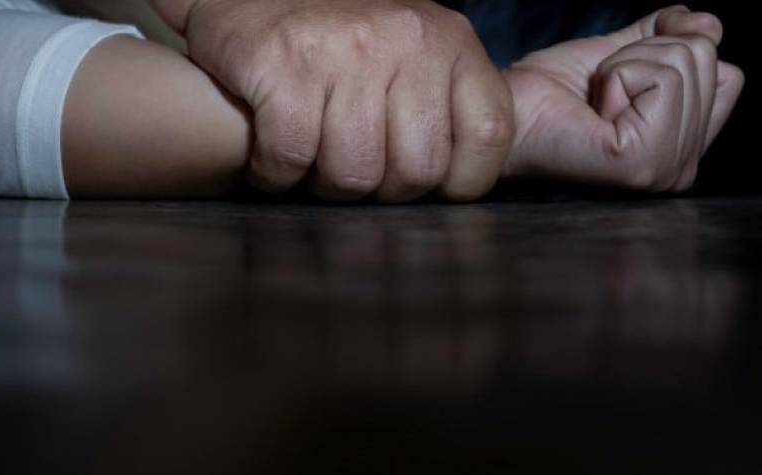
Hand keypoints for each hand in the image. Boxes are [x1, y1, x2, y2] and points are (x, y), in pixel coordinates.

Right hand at [172, 0, 513, 201]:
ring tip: (312, 159)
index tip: (428, 186)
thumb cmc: (336, 45)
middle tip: (353, 169)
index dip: (460, 180)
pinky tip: (271, 155)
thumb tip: (461, 177)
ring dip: (324, 184)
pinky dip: (275, 173)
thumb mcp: (411, 56)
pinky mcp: (284, 64)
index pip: (489, 134)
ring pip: (354, 174)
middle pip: (417, 171)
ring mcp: (345, 49)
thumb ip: (444, 106)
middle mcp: (407, 39)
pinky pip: (291, 158)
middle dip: (380, 191)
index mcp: (450, 41)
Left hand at [502, 5, 744, 190]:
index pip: (729, 76)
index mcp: (682, 148)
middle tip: (599, 93)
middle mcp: (681, 169)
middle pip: (709, 62)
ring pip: (686, 64)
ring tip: (594, 102)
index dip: (675, 53)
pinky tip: (593, 110)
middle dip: (646, 56)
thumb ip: (667, 36)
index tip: (620, 79)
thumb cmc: (550, 93)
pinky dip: (618, 77)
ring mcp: (664, 170)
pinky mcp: (641, 162)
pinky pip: (661, 79)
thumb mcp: (619, 55)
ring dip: (626, 66)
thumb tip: (709, 23)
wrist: (503, 113)